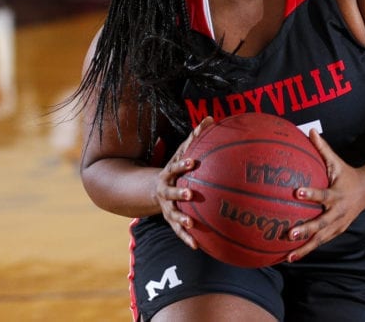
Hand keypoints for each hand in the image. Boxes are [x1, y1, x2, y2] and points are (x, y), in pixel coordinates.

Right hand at [156, 116, 213, 248]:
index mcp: (169, 173)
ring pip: (172, 214)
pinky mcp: (170, 220)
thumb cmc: (177, 168)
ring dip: (181, 220)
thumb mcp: (183, 152)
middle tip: (191, 195)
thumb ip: (196, 137)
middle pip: (170, 192)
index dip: (183, 164)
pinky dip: (187, 239)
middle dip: (179, 194)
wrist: (154, 189)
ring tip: (191, 225)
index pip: (175, 167)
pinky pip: (178, 232)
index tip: (194, 162)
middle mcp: (165, 191)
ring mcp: (166, 207)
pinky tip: (197, 246)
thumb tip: (210, 117)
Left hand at [285, 129, 364, 261]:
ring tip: (288, 256)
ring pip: (320, 239)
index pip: (323, 194)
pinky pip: (320, 242)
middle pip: (321, 223)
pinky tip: (291, 257)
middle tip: (289, 232)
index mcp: (337, 194)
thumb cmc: (346, 174)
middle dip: (306, 229)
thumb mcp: (336, 162)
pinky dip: (307, 250)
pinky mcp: (336, 232)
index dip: (310, 194)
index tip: (296, 192)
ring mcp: (338, 225)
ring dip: (305, 247)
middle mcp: (338, 212)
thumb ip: (322, 148)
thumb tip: (309, 130)